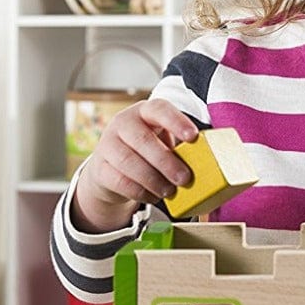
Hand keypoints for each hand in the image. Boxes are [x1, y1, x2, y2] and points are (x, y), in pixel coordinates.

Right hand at [71, 99, 198, 232]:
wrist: (111, 168)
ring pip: (129, 162)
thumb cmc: (146, 151)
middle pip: (143, 140)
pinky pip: (120, 181)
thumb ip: (179, 147)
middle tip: (185, 178)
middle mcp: (123, 123)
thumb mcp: (162, 142)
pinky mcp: (99, 168)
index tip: (193, 137)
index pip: (159, 109)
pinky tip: (153, 196)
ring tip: (169, 191)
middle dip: (166, 161)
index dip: (177, 121)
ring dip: (153, 179)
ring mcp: (107, 144)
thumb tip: (205, 162)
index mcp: (144, 111)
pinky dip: (140, 192)